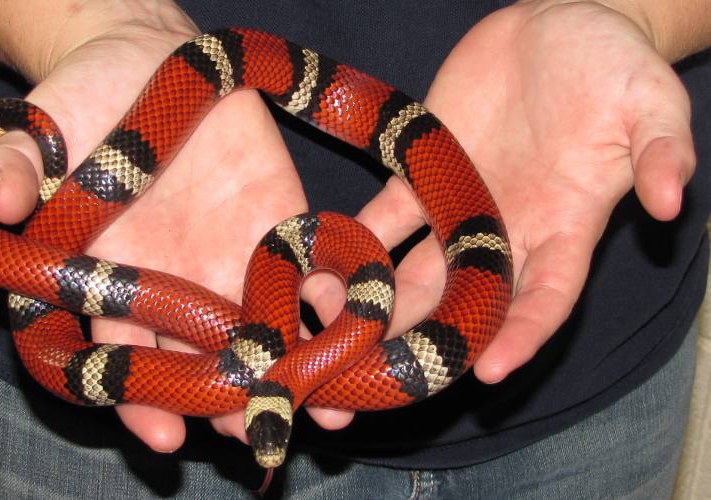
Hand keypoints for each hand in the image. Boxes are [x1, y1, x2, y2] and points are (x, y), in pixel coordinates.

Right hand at [0, 1, 351, 451]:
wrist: (144, 56)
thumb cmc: (81, 102)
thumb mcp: (38, 133)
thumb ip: (15, 168)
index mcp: (112, 280)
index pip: (122, 358)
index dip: (139, 398)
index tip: (164, 435)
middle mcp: (175, 283)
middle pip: (204, 362)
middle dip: (231, 400)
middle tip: (258, 432)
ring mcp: (230, 259)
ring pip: (261, 332)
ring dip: (293, 369)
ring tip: (327, 406)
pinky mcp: (277, 223)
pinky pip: (305, 271)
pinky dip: (331, 298)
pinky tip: (354, 320)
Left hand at [337, 0, 695, 383]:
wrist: (560, 24)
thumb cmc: (616, 65)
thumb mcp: (652, 103)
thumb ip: (660, 151)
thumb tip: (671, 201)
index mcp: (566, 226)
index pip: (545, 297)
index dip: (521, 335)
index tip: (488, 370)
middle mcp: (507, 231)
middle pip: (465, 301)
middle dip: (427, 338)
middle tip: (386, 369)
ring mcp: (459, 206)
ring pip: (415, 269)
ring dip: (378, 299)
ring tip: (336, 322)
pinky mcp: (423, 171)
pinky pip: (386, 213)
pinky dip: (358, 237)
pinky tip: (321, 259)